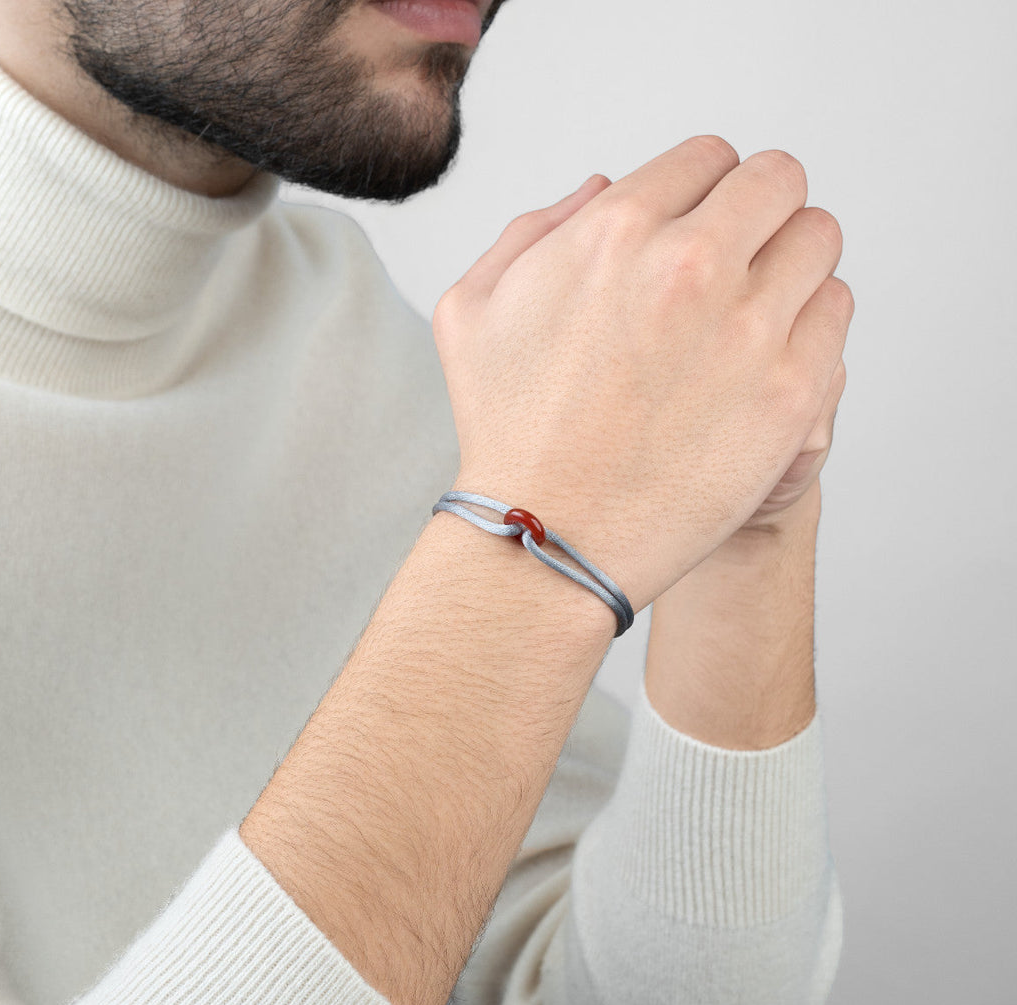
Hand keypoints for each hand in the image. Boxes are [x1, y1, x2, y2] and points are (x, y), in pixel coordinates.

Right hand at [432, 137, 853, 612]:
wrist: (549, 539)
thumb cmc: (506, 435)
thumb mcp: (474, 310)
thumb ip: (535, 229)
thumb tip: (604, 187)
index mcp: (616, 230)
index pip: (710, 158)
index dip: (705, 192)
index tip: (700, 230)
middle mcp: (690, 266)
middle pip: (778, 183)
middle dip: (760, 212)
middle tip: (742, 260)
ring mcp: (748, 331)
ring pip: (819, 240)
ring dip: (793, 264)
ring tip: (757, 311)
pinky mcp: (789, 394)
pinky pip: (835, 312)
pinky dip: (812, 324)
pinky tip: (770, 357)